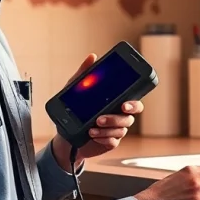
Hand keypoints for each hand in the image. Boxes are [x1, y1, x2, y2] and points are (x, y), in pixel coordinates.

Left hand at [52, 53, 144, 170]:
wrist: (66, 136)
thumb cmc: (75, 111)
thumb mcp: (75, 90)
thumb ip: (84, 73)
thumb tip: (92, 57)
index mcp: (116, 103)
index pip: (134, 102)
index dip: (134, 103)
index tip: (124, 104)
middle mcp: (119, 116)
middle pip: (129, 117)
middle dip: (117, 118)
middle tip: (101, 118)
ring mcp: (115, 130)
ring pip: (120, 130)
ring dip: (106, 128)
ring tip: (92, 127)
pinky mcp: (109, 142)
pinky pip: (113, 141)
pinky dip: (103, 138)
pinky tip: (93, 135)